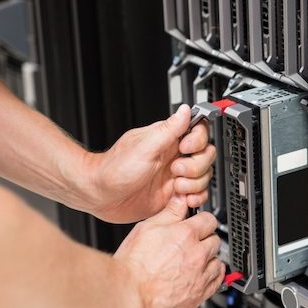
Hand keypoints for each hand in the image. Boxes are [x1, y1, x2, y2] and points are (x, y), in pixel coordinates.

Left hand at [77, 105, 216, 222]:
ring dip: (194, 184)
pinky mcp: (174, 195)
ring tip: (175, 186)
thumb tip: (186, 109)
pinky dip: (195, 198)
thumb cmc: (114, 169)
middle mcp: (174, 157)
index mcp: (168, 140)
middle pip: (206, 155)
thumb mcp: (144, 147)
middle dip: (195, 166)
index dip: (197, 141)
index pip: (199, 132)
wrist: (100, 195)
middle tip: (175, 170)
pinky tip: (181, 198)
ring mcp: (175, 176)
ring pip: (204, 176)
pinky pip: (197, 195)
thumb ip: (168, 129)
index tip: (184, 149)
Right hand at [115, 195, 224, 307]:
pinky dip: (214, 274)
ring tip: (196, 258)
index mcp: (186, 234)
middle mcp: (197, 254)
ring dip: (209, 257)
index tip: (197, 223)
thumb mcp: (147, 228)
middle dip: (205, 238)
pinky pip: (218, 280)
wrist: (130, 292)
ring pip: (217, 259)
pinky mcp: (200, 293)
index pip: (209, 219)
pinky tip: (204, 272)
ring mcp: (200, 274)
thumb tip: (180, 199)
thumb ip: (169, 212)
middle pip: (214, 239)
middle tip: (193, 241)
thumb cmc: (133, 264)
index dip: (202, 219)